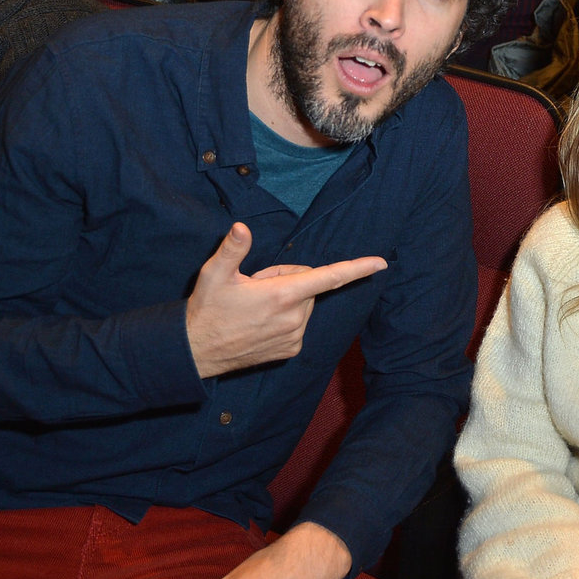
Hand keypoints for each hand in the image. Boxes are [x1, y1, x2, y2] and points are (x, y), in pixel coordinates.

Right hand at [186, 222, 386, 377]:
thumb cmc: (207, 309)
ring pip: (304, 304)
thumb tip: (242, 228)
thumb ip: (232, 249)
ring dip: (287, 299)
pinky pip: (299, 324)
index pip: (328, 277)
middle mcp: (294, 318)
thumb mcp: (214, 274)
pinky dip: (286, 317)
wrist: (198, 351)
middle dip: (288, 279)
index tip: (380, 263)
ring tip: (255, 305)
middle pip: (308, 285)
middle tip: (255, 284)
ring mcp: (294, 337)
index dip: (356, 268)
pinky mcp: (291, 350)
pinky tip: (260, 322)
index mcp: (282, 295)